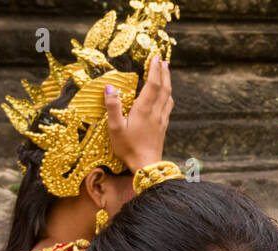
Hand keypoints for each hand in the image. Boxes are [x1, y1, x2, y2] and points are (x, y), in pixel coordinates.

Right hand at [105, 53, 172, 171]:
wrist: (147, 167)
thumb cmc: (128, 148)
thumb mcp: (115, 128)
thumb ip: (112, 107)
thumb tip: (109, 87)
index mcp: (144, 110)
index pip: (153, 85)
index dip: (155, 70)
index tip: (155, 57)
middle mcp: (156, 113)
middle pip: (164, 88)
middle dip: (164, 73)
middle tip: (163, 60)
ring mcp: (161, 121)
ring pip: (168, 97)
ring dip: (168, 83)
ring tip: (166, 74)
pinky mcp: (163, 128)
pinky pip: (168, 107)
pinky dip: (168, 97)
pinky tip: (167, 97)